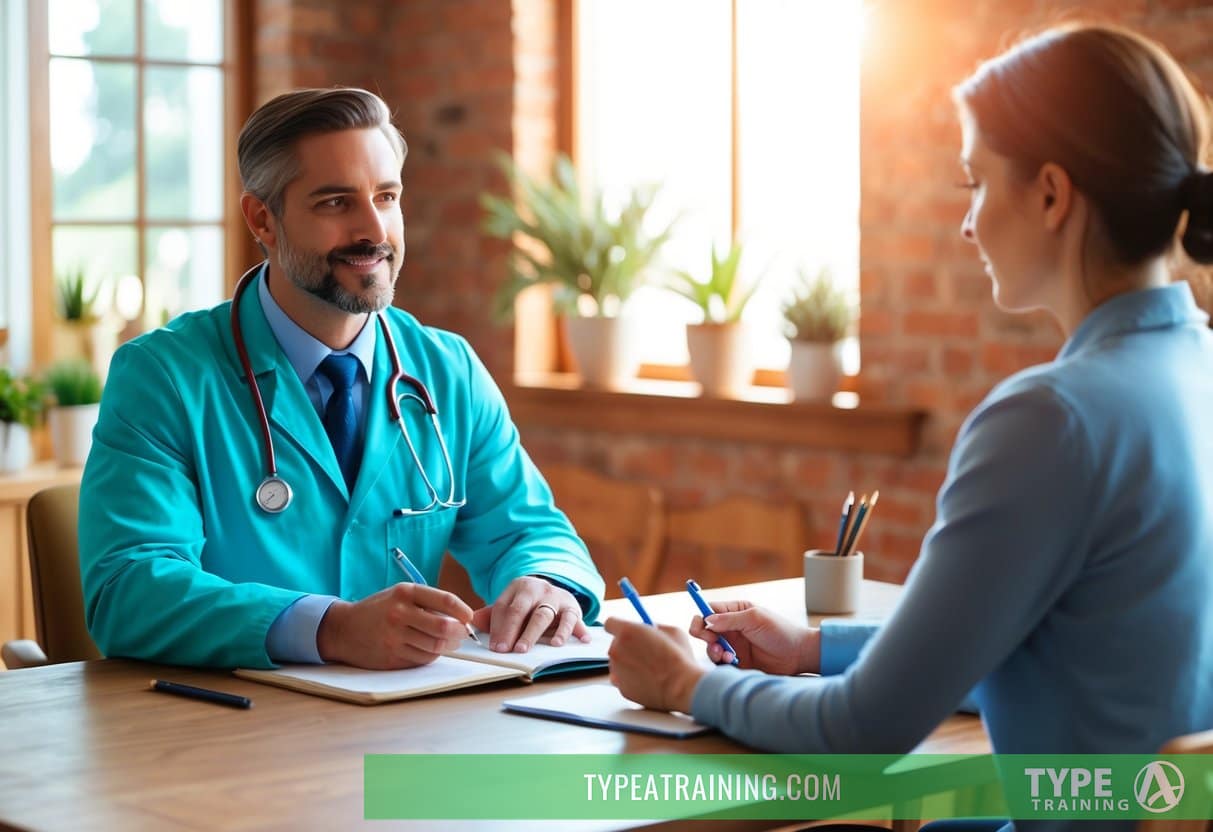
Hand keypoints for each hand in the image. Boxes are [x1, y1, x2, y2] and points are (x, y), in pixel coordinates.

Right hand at [316, 583, 474, 668]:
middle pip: (444, 627)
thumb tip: (460, 616)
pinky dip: (431, 655)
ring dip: (448, 646)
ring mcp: (395, 637)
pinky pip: (423, 659)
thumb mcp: (400, 595)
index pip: (445, 600)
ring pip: (436, 646)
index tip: (469, 617)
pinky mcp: (392, 657)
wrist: (344, 629)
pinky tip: (428, 649)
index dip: (463, 610)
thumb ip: (427, 602)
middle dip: (459, 632)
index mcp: (405, 593)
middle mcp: (400, 614)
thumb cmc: (378, 610)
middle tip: (462, 633)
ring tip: (449, 642)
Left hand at [470, 576, 588, 652]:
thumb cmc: (526, 604)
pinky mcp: (572, 607)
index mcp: (517, 587)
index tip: (496, 648)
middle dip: (519, 631)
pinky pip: (575, 619)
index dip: (499, 628)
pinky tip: (582, 640)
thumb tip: (473, 623)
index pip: (504, 607)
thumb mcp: (510, 604)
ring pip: (546, 614)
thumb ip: (492, 616)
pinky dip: (579, 630)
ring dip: (545, 631)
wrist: (551, 591)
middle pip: (524, 610)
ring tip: (548, 645)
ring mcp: (555, 598)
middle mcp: (537, 590)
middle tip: (515, 650)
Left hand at [604, 618, 706, 712]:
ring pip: (618, 663)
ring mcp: (617, 671)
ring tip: (650, 669)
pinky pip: (623, 680)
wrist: (682, 688)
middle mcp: (617, 650)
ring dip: (630, 664)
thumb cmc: (679, 659)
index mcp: (627, 632)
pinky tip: (649, 680)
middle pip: (615, 644)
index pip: (610, 623)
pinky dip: (632, 679)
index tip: (628, 631)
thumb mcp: (672, 631)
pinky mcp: (621, 688)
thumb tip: (650, 629)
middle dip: (628, 647)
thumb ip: (654, 627)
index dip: (620, 627)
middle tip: (646, 652)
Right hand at [688, 600, 818, 675]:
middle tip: (713, 641)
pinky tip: (732, 661)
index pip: (709, 610)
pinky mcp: (737, 662)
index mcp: (735, 612)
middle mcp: (731, 628)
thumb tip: (706, 619)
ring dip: (714, 651)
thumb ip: (729, 619)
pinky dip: (722, 662)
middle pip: (705, 630)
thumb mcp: (754, 619)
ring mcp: (733, 646)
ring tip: (726, 655)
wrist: (798, 655)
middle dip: (705, 636)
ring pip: (710, 648)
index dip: (701, 617)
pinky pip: (720, 663)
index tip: (699, 626)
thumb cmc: (780, 631)